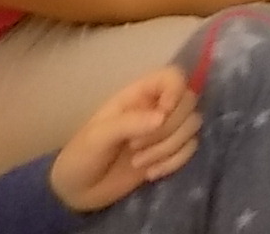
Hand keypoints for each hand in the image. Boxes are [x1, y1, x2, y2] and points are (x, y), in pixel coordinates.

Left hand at [49, 67, 198, 211]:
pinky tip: (151, 174)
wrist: (77, 192)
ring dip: (168, 148)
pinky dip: (174, 162)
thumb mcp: (97, 137)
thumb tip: (163, 116)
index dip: (176, 91)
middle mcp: (156, 108)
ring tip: (138, 163)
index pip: (172, 76)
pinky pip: (191, 148)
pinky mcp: (169, 152)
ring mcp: (165, 131)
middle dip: (168, 129)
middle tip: (135, 147)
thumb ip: (129, 123)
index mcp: (138, 96)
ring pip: (192, 125)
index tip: (163, 114)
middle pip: (188, 102)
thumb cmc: (81, 157)